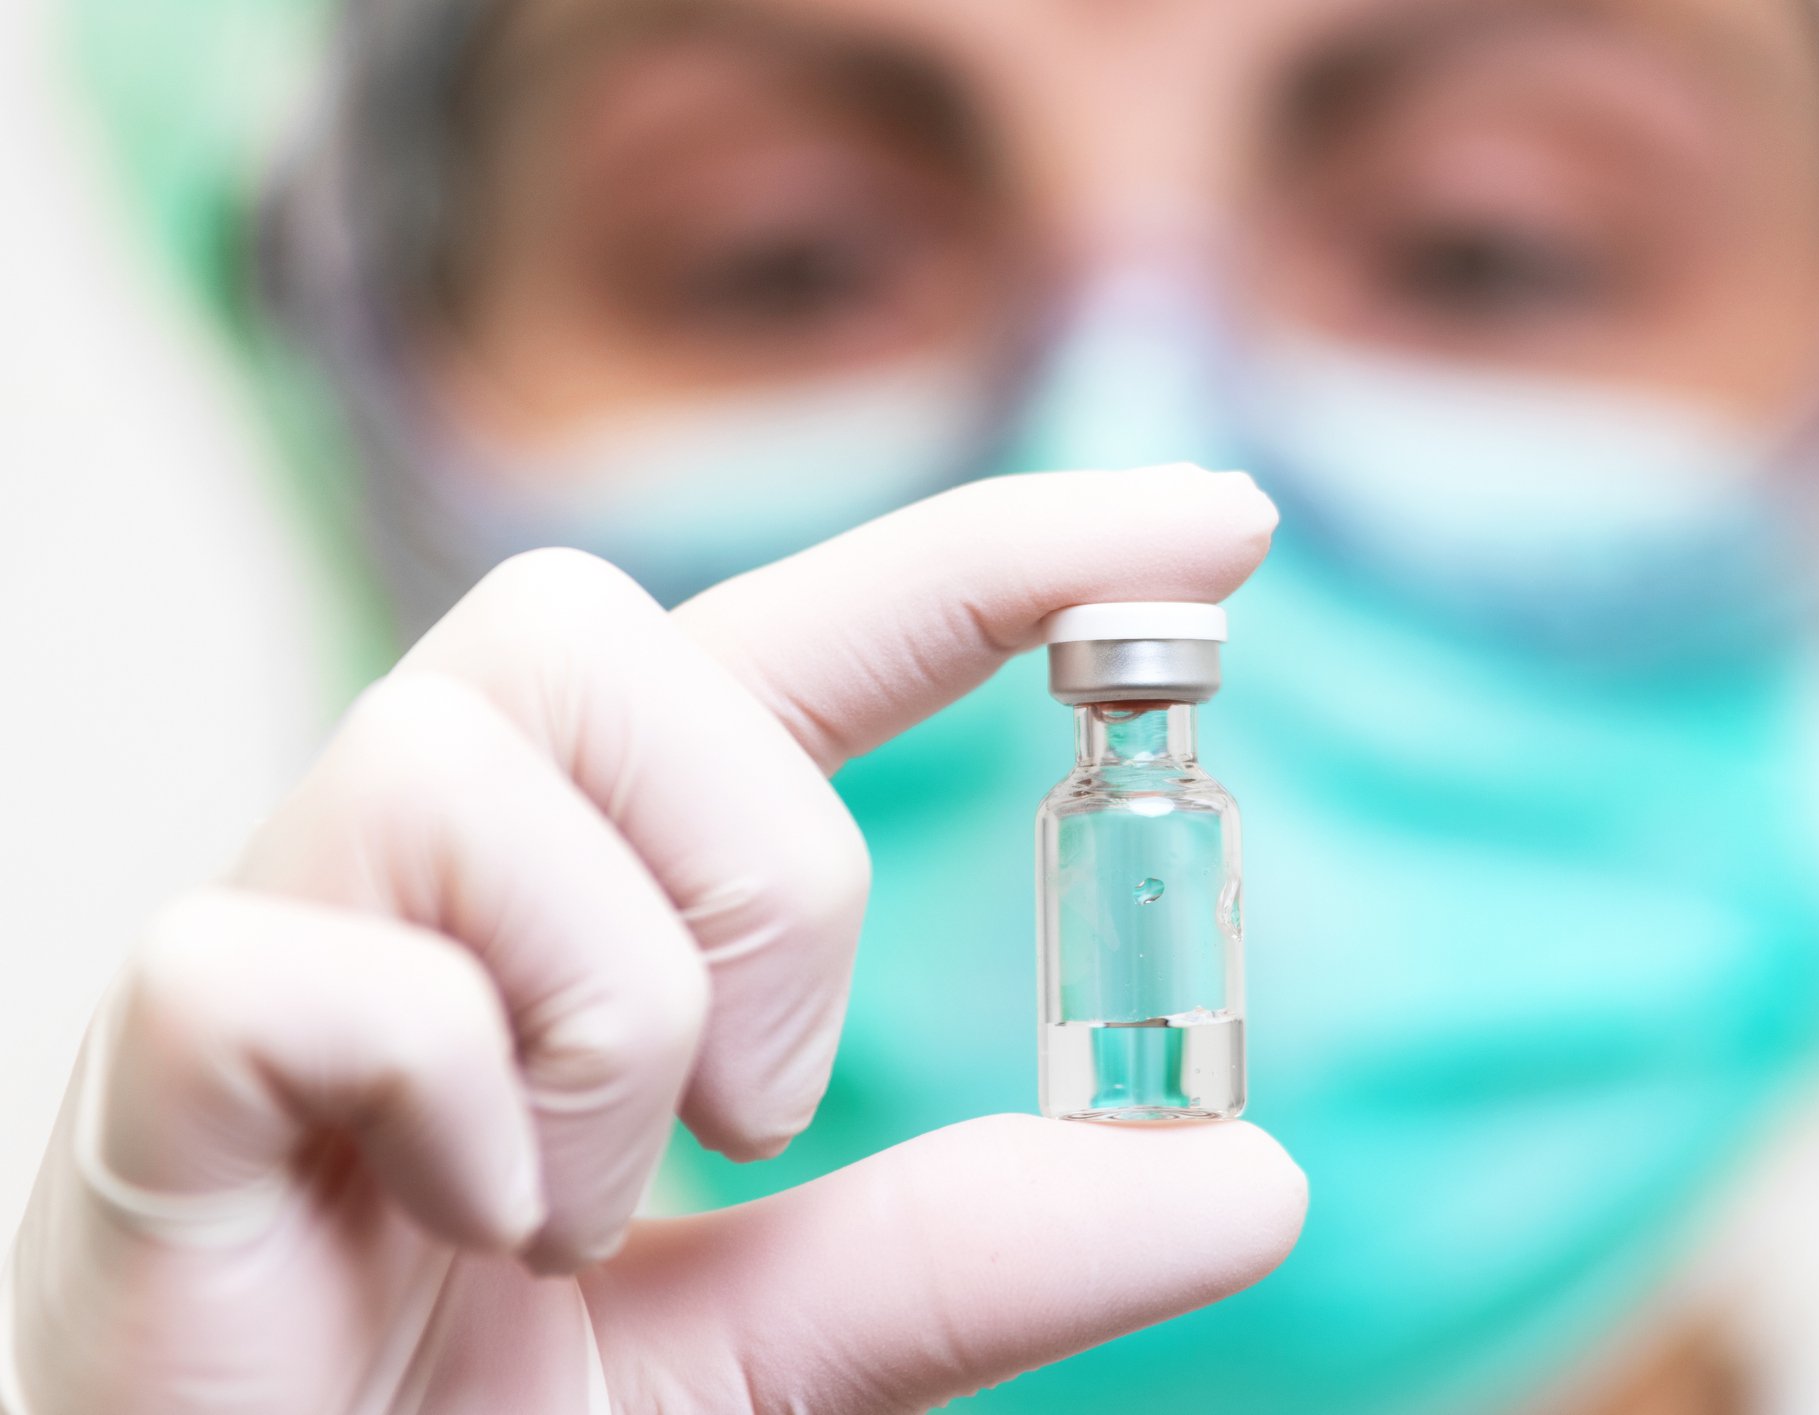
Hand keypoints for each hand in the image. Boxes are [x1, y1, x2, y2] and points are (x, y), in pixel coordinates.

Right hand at [1, 467, 1303, 1414]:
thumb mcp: (784, 1342)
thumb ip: (973, 1250)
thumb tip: (1251, 1181)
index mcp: (577, 886)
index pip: (801, 643)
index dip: (1005, 559)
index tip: (1222, 524)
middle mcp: (421, 862)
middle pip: (616, 638)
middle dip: (766, 873)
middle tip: (753, 1110)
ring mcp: (277, 931)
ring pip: (473, 765)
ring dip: (609, 1020)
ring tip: (565, 1213)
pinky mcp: (158, 1050)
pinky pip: (326, 967)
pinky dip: (458, 1109)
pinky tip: (449, 1222)